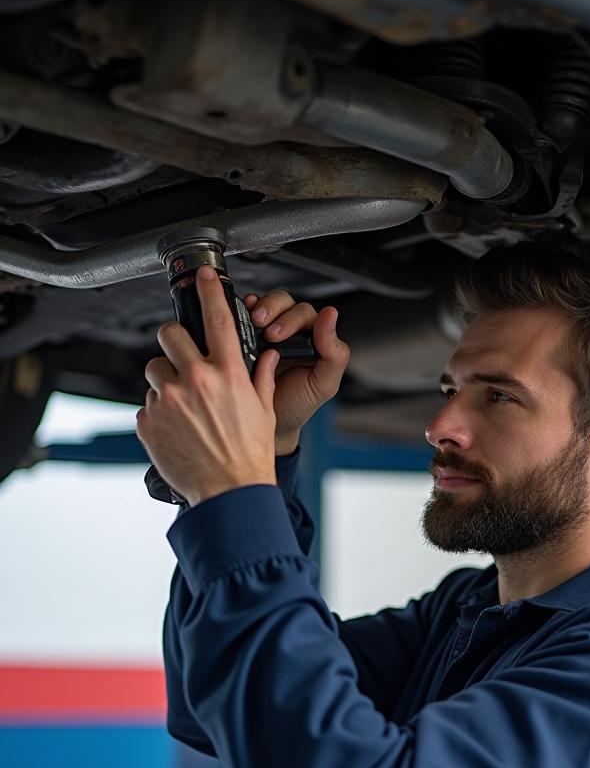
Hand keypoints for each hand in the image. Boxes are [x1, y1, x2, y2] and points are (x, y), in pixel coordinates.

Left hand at [136, 265, 278, 506]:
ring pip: (154, 368)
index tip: (204, 275)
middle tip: (183, 358)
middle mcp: (196, 381)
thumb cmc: (249, 454)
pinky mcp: (148, 420)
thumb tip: (264, 356)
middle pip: (170, 334)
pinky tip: (178, 427)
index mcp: (228, 374)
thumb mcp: (263, 410)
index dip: (210, 290)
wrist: (229, 492)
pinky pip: (148, 402)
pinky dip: (160, 411)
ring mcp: (168, 400)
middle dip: (175, 341)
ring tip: (183, 404)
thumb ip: (259, 376)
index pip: (217, 318)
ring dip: (166, 379)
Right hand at [241, 290, 349, 449]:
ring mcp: (268, 330)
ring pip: (265, 303)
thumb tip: (331, 316)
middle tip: (264, 331)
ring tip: (252, 324)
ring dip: (258, 308)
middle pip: (285, 303)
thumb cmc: (298, 403)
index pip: (306, 314)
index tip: (277, 334)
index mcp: (314, 339)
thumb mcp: (324, 384)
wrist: (269, 423)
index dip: (292, 319)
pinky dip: (241, 309)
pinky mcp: (247, 335)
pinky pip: (244, 314)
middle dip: (273, 311)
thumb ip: (334, 353)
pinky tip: (238, 314)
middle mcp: (292, 331)